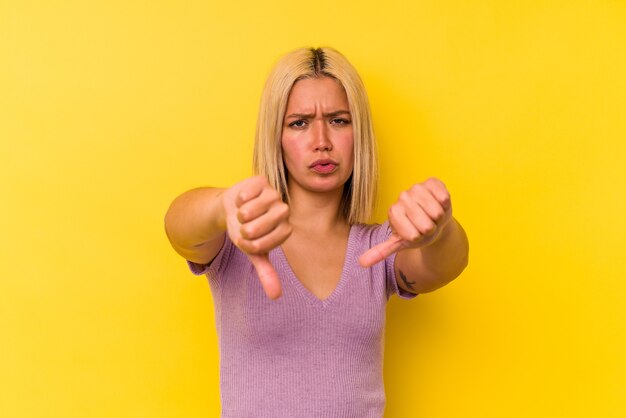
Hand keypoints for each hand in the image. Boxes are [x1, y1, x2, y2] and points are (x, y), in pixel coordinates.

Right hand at [222, 176, 291, 298]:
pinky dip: (238, 200)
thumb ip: (266, 272)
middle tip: (244, 226)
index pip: (270, 241)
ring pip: (252, 210)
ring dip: (240, 215)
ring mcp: (273, 194)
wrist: (230, 208)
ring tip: (241, 213)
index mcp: (285, 229)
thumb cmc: (245, 230)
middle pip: (262, 226)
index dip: (253, 244)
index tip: (247, 241)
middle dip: (246, 229)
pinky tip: (241, 200)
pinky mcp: (261, 181)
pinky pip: (246, 194)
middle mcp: (283, 210)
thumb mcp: (253, 252)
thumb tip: (276, 296)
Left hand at [359, 178, 451, 266]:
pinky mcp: (432, 182)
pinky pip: (444, 197)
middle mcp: (403, 197)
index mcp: (393, 212)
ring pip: (436, 212)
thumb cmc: (417, 231)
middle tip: (427, 225)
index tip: (416, 233)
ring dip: (439, 219)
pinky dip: (445, 205)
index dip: (419, 237)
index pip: (413, 235)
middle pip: (426, 225)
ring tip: (433, 217)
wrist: (433, 220)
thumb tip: (361, 263)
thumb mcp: (399, 243)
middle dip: (430, 229)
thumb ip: (381, 251)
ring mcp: (417, 188)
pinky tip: (439, 204)